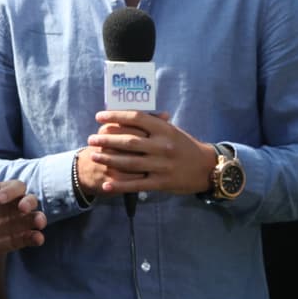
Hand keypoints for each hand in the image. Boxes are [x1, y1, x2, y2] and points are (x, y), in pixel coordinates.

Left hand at [0, 179, 45, 254]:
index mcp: (6, 191)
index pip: (16, 186)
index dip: (10, 190)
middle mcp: (16, 205)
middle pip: (31, 199)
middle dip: (29, 203)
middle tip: (22, 208)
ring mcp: (20, 222)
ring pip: (36, 217)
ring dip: (39, 219)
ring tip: (37, 223)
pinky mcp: (20, 238)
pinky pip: (31, 237)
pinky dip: (36, 237)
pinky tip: (36, 238)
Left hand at [84, 111, 215, 195]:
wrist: (206, 168)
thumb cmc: (184, 145)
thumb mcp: (171, 130)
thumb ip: (152, 123)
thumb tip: (125, 113)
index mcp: (164, 130)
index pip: (136, 118)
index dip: (115, 116)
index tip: (99, 117)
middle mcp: (163, 146)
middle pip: (129, 142)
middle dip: (106, 140)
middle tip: (91, 139)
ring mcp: (162, 166)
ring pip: (129, 163)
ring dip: (109, 160)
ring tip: (94, 156)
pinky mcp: (161, 183)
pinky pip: (137, 184)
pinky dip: (120, 185)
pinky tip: (106, 185)